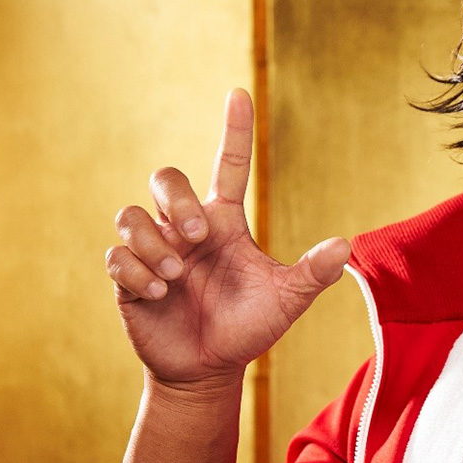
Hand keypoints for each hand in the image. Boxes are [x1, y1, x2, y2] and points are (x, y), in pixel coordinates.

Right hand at [105, 89, 349, 388]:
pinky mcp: (128, 279)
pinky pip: (116, 256)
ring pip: (131, 215)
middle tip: (197, 235)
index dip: (234, 130)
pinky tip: (158, 293)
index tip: (240, 93)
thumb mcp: (287, 300)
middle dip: (176, 200)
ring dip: (152, 242)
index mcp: (225, 223)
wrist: (208, 369)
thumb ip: (312, 273)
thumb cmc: (249, 327)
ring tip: (176, 276)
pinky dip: (135, 271)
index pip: (230, 165)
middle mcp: (186, 229)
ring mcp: (155, 251)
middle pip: (165, 178)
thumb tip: (346, 246)